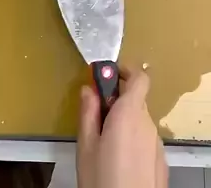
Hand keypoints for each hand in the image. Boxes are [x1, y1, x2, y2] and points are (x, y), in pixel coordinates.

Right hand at [77, 67, 167, 187]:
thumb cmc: (102, 177)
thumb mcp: (85, 144)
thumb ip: (88, 112)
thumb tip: (89, 89)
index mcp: (129, 115)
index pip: (139, 78)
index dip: (124, 70)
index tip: (105, 74)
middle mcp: (147, 124)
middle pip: (135, 99)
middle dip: (116, 100)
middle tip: (94, 113)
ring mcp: (156, 143)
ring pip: (139, 119)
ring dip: (122, 119)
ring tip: (102, 140)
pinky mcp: (160, 160)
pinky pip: (144, 136)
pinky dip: (131, 136)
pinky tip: (117, 157)